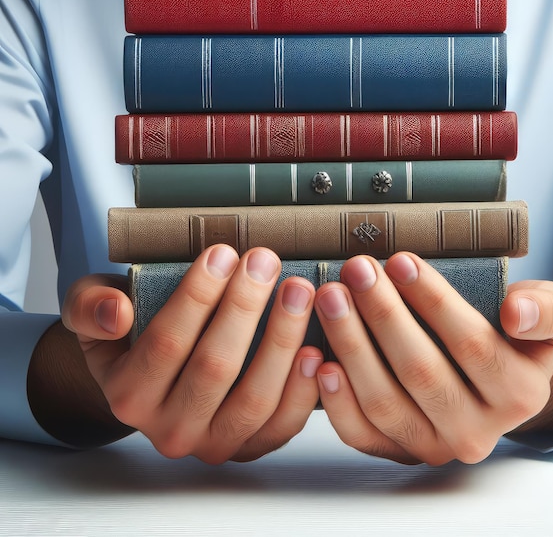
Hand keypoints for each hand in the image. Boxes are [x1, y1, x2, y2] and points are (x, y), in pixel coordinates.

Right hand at [60, 245, 321, 462]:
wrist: (150, 379)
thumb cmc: (129, 336)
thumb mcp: (91, 312)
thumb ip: (91, 307)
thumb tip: (115, 312)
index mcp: (129, 395)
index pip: (166, 342)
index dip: (197, 297)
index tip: (223, 253)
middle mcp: (169, 429)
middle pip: (214, 368)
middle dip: (244, 307)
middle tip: (265, 261)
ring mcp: (214, 443)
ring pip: (254, 398)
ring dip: (281, 340)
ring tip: (298, 290)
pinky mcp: (251, 446)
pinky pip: (281, 425)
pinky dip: (302, 389)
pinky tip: (314, 347)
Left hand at [313, 252, 552, 464]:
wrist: (496, 380)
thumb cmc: (515, 338)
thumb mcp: (550, 315)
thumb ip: (547, 310)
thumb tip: (517, 312)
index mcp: (519, 394)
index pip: (473, 344)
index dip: (434, 301)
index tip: (400, 261)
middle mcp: (476, 431)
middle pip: (421, 371)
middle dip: (383, 314)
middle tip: (356, 269)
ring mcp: (432, 445)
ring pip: (384, 401)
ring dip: (351, 345)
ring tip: (331, 296)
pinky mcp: (396, 450)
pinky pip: (361, 433)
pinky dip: (336, 400)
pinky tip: (318, 358)